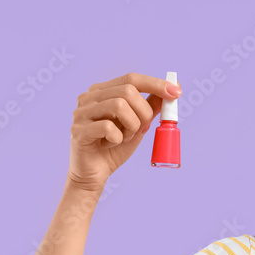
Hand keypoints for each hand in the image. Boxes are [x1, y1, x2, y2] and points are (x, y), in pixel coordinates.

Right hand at [68, 73, 181, 191]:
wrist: (94, 175)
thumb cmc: (114, 148)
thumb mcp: (137, 126)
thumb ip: (151, 107)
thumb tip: (173, 89)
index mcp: (103, 91)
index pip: (132, 78)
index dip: (155, 84)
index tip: (176, 93)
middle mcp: (89, 97)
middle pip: (128, 91)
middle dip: (144, 112)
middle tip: (141, 129)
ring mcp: (81, 112)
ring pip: (119, 106)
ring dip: (131, 126)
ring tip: (124, 138)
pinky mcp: (78, 130)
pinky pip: (108, 128)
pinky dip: (118, 139)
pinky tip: (110, 145)